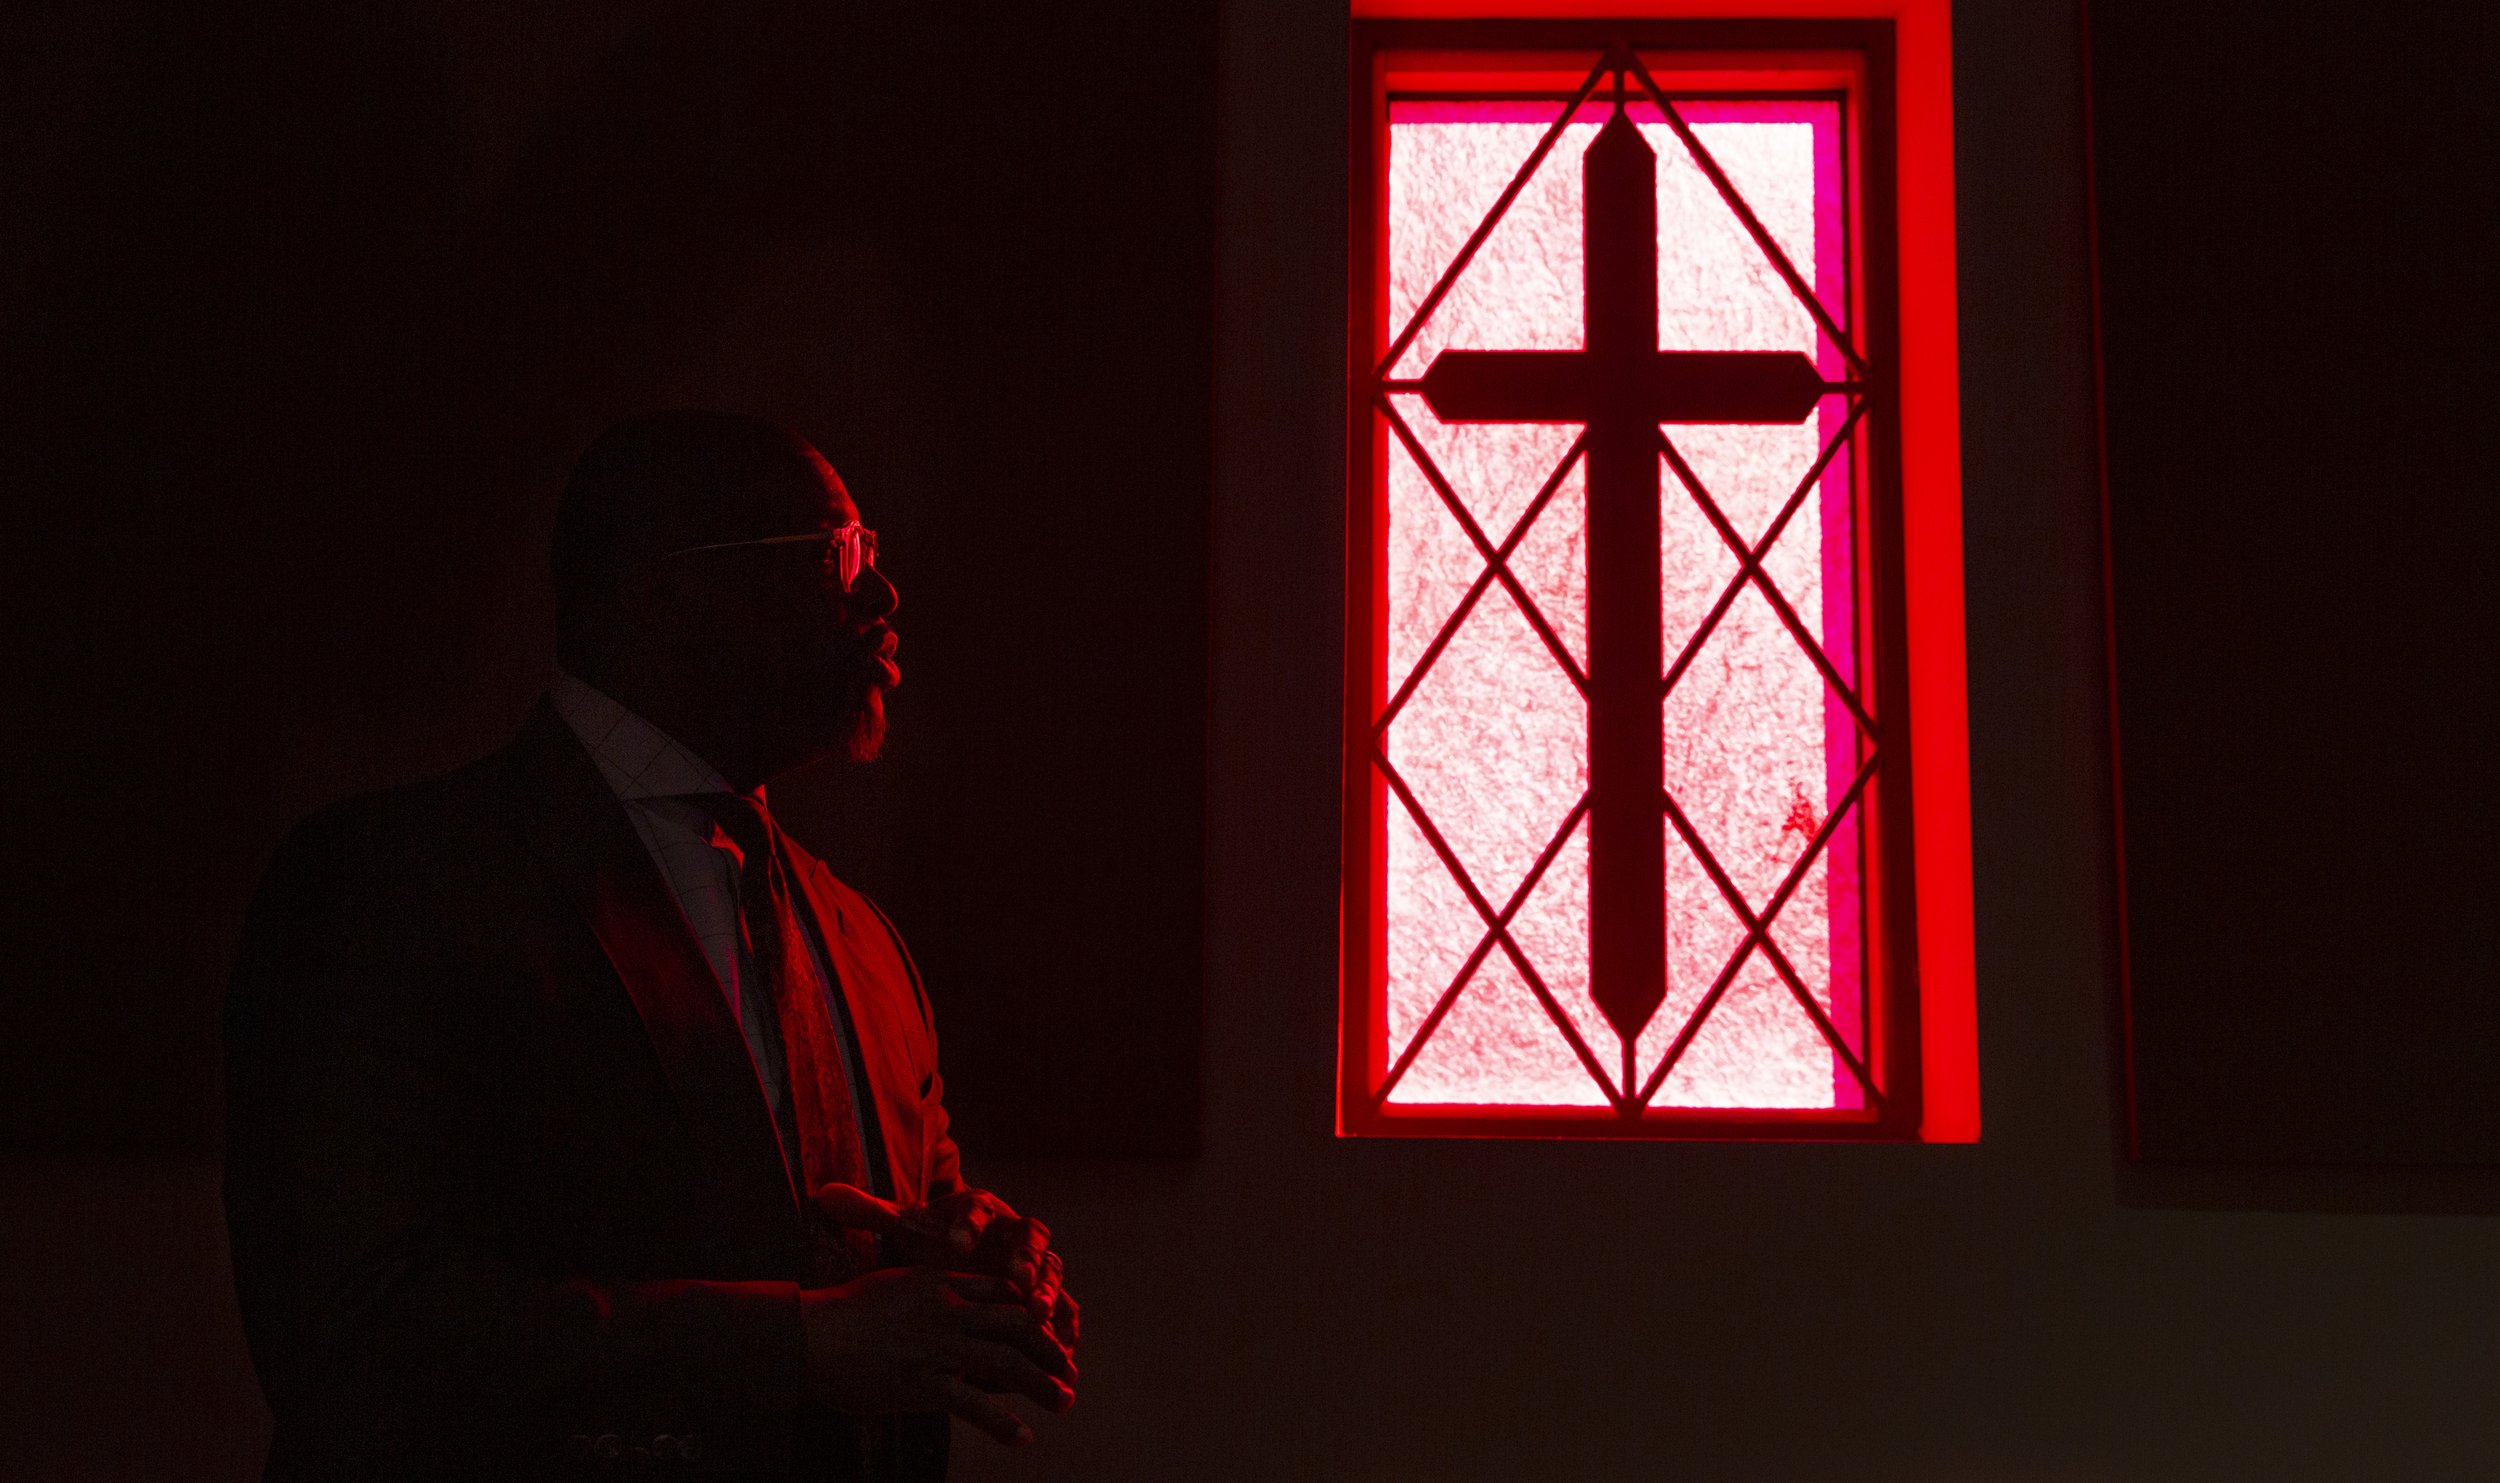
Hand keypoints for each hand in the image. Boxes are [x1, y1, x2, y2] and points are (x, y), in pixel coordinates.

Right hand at [800, 1267, 1075, 1446]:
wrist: (808, 1335)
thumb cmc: (842, 1314)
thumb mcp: (892, 1284)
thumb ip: (924, 1293)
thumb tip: (947, 1306)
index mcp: (941, 1283)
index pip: (1001, 1292)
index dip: (1030, 1311)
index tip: (1049, 1328)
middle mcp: (948, 1311)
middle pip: (1017, 1324)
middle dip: (1049, 1347)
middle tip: (1070, 1367)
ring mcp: (939, 1347)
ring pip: (1007, 1362)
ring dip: (1042, 1383)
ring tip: (1064, 1400)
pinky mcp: (924, 1382)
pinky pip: (974, 1404)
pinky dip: (1002, 1423)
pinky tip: (1023, 1437)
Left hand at [815, 1185, 1079, 1350]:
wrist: (963, 1246)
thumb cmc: (933, 1236)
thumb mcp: (903, 1226)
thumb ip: (870, 1213)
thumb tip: (825, 1195)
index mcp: (977, 1209)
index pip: (977, 1209)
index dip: (970, 1225)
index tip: (956, 1242)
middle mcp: (1012, 1230)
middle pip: (1027, 1236)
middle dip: (1026, 1256)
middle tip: (1021, 1275)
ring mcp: (1033, 1260)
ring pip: (1050, 1271)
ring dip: (1049, 1290)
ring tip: (1042, 1313)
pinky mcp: (1045, 1290)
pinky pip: (1063, 1304)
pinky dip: (1065, 1321)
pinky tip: (1066, 1342)